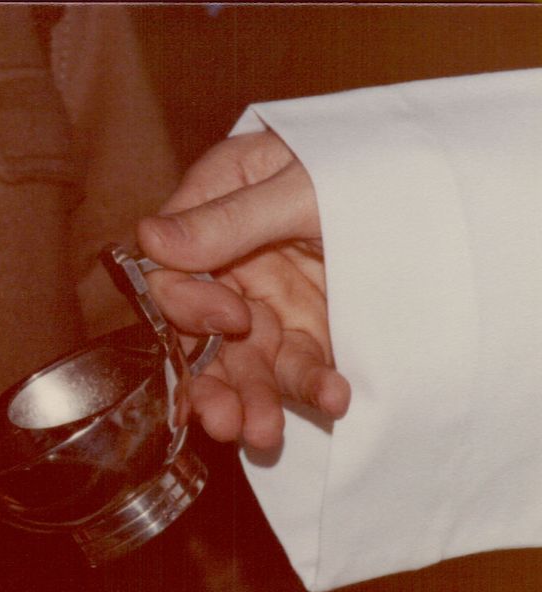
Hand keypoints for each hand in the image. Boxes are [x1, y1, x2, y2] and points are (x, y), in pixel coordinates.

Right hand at [136, 130, 349, 449]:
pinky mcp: (312, 328)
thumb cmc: (370, 154)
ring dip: (253, 399)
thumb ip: (228, 218)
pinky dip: (312, 388)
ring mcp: (271, 298)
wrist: (444, 177)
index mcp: (214, 210)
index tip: (230, 319)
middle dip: (213, 381)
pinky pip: (300, 368)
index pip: (172, 271)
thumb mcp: (300, 182)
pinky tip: (333, 399)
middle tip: (227, 422)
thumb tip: (149, 241)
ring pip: (245, 360)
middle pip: (201, 332)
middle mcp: (232, 261)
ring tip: (264, 435)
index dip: (189, 306)